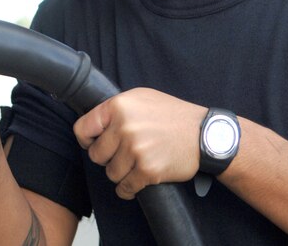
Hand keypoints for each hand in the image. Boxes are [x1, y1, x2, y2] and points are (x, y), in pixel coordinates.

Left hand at [73, 87, 206, 199]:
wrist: (205, 135)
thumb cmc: (173, 115)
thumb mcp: (142, 98)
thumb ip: (116, 109)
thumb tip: (93, 125)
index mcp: (119, 106)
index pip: (82, 128)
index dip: (86, 139)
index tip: (93, 143)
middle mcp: (124, 126)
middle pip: (96, 154)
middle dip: (107, 158)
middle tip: (123, 154)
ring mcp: (135, 149)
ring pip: (110, 173)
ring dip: (120, 173)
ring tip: (136, 163)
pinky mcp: (147, 170)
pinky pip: (124, 187)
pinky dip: (128, 189)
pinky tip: (135, 182)